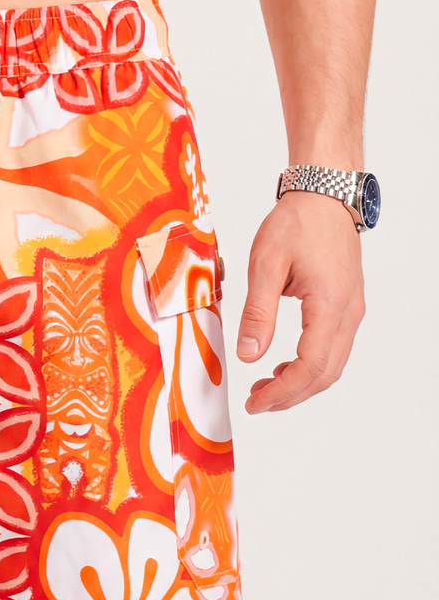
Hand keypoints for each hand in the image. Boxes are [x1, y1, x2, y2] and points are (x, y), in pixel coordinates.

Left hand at [236, 192, 364, 412]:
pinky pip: (333, 348)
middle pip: (325, 374)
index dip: (282, 392)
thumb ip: (257, 313)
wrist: (324, 196)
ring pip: (332, 364)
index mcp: (329, 305)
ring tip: (265, 387)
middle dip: (290, 395)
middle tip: (257, 402)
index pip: (310, 367)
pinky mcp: (346, 306)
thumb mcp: (265, 265)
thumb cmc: (297, 223)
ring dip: (300, 383)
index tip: (256, 403)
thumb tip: (248, 355)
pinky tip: (283, 365)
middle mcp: (348, 312)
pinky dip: (310, 365)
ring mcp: (351, 310)